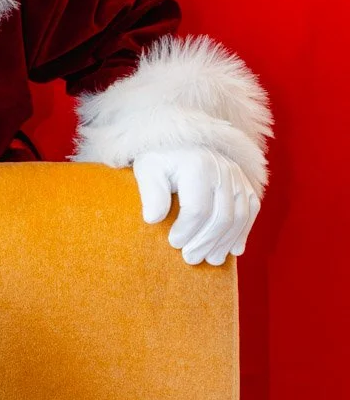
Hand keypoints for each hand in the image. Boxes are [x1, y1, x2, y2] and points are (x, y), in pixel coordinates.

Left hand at [132, 146, 260, 265]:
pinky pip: (251, 209)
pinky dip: (244, 231)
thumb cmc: (161, 159)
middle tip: (191, 259)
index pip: (197, 209)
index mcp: (197, 166)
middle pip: (221, 216)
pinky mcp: (245, 182)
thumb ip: (150, 193)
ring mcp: (237, 176)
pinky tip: (234, 250)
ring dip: (226, 242)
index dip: (186, 231)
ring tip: (212, 260)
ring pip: (239, 216)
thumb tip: (153, 219)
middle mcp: (223, 169)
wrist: (180, 139)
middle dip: (206, 242)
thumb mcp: (148, 171)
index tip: (173, 243)